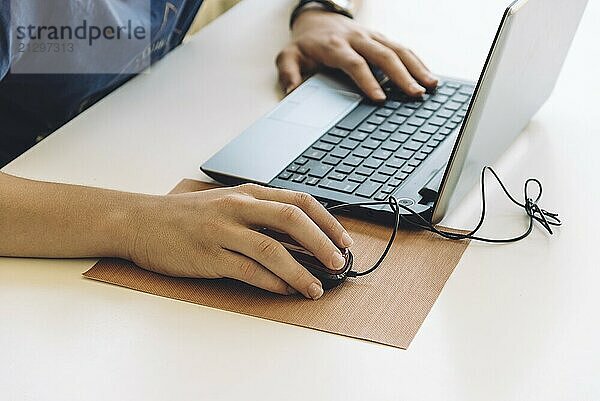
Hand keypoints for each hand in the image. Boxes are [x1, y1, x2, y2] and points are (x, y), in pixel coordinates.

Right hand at [127, 184, 353, 299]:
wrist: (142, 221)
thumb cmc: (188, 216)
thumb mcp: (228, 204)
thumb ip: (261, 216)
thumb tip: (301, 241)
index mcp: (248, 193)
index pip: (299, 201)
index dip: (327, 222)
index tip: (344, 241)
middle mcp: (239, 207)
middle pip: (292, 221)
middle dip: (322, 244)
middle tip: (338, 264)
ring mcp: (223, 230)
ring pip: (273, 249)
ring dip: (300, 271)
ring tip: (316, 288)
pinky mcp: (209, 255)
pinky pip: (248, 270)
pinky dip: (271, 282)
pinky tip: (285, 291)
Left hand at [276, 9, 437, 99]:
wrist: (316, 20)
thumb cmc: (305, 45)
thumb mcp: (288, 56)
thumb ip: (289, 73)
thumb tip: (293, 92)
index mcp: (334, 46)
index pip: (354, 63)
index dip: (367, 81)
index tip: (379, 99)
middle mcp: (357, 39)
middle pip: (383, 55)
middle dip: (401, 76)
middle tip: (415, 94)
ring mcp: (372, 37)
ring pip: (397, 49)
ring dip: (416, 67)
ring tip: (430, 85)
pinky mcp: (381, 38)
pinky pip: (402, 48)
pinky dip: (417, 61)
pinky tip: (428, 75)